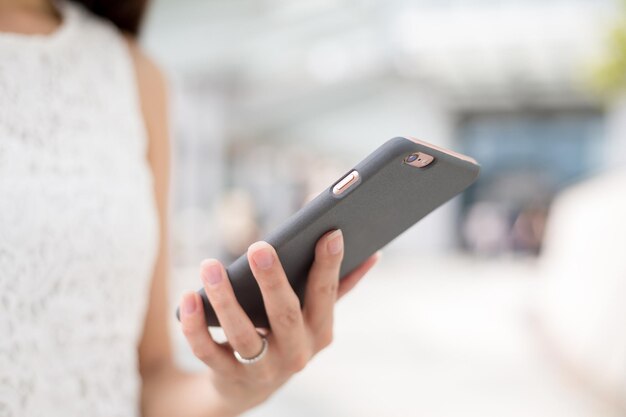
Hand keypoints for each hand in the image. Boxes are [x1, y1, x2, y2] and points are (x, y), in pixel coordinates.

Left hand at [178, 230, 379, 415]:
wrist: (253, 387)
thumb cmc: (288, 334)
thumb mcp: (315, 316)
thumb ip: (339, 286)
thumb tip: (373, 255)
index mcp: (320, 331)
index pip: (326, 296)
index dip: (329, 266)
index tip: (329, 233)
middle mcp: (296, 352)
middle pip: (284, 315)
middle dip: (273, 281)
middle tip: (259, 247)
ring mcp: (262, 368)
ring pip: (242, 334)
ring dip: (224, 299)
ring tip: (209, 265)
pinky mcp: (229, 376)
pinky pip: (208, 351)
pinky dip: (195, 325)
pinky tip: (188, 297)